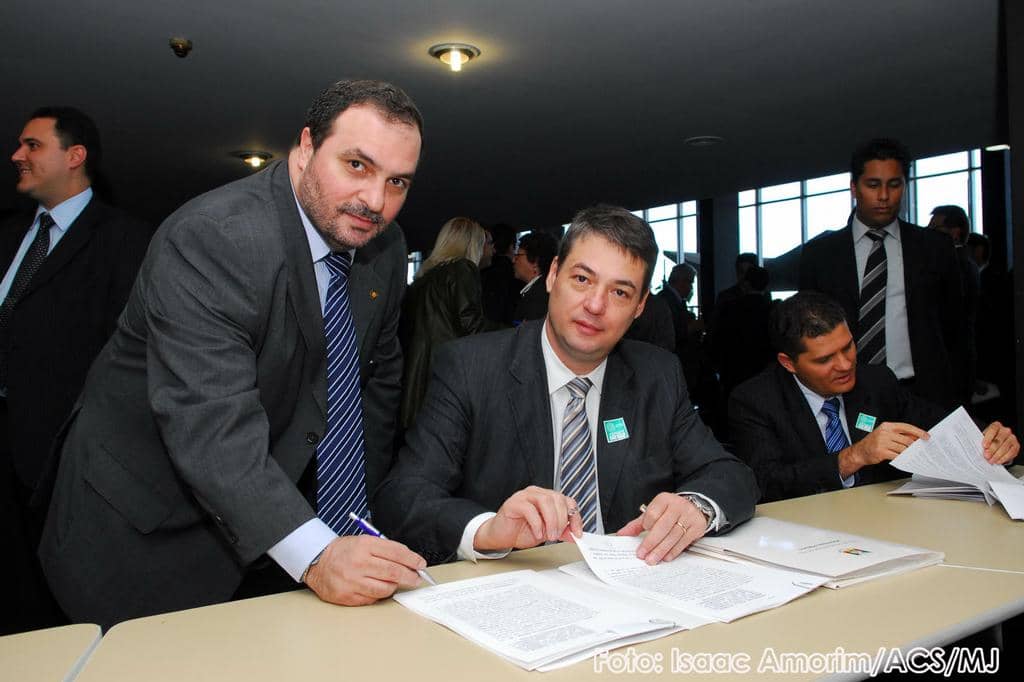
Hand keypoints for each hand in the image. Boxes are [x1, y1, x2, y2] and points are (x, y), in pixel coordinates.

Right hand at [304, 535, 425, 605]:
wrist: (318, 562)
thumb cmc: (344, 551)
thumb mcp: (364, 541)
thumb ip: (385, 550)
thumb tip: (409, 561)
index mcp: (364, 545)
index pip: (396, 553)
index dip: (412, 560)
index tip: (420, 564)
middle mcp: (359, 563)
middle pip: (394, 572)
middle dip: (410, 576)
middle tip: (417, 578)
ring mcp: (353, 581)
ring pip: (386, 588)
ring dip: (395, 586)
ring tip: (397, 582)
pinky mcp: (348, 596)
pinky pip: (373, 598)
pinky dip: (380, 594)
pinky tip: (379, 588)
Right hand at [474, 486, 582, 551]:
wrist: (501, 535)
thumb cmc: (521, 530)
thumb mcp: (546, 532)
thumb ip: (561, 531)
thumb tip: (575, 535)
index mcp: (547, 498)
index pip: (567, 501)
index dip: (575, 517)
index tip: (577, 533)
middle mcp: (537, 493)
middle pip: (557, 499)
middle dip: (561, 520)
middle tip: (558, 535)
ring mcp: (525, 496)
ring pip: (545, 501)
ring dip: (551, 521)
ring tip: (549, 535)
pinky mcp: (514, 503)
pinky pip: (529, 509)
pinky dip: (536, 523)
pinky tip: (537, 533)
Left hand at [616, 492, 707, 564]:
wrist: (695, 506)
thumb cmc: (670, 511)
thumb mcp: (654, 512)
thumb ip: (637, 524)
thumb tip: (622, 534)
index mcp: (664, 500)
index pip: (653, 513)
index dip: (647, 525)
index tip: (642, 535)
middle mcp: (678, 506)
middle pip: (663, 526)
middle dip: (651, 543)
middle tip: (643, 555)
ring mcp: (689, 516)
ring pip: (673, 536)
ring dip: (661, 550)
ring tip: (652, 559)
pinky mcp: (697, 527)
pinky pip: (684, 541)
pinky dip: (674, 551)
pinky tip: (666, 557)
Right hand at [839, 422, 927, 477]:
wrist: (860, 451)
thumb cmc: (874, 442)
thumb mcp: (885, 434)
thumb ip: (899, 435)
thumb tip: (916, 437)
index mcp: (887, 426)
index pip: (907, 427)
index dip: (918, 432)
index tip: (926, 436)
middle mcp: (885, 432)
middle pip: (907, 439)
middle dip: (914, 446)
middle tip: (917, 449)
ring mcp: (882, 442)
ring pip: (903, 448)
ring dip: (907, 453)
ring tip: (908, 454)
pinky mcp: (881, 452)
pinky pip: (897, 455)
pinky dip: (901, 457)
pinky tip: (901, 457)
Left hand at [982, 422, 1018, 464]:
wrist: (999, 444)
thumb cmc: (990, 440)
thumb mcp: (984, 438)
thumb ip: (982, 441)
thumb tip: (978, 448)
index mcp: (996, 426)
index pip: (993, 430)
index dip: (988, 438)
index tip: (984, 446)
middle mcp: (1005, 430)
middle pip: (999, 440)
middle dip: (992, 449)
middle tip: (986, 456)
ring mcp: (1012, 438)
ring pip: (1004, 447)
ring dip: (997, 455)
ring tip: (991, 460)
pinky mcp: (1016, 446)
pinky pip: (1010, 452)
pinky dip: (1003, 458)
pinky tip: (998, 461)